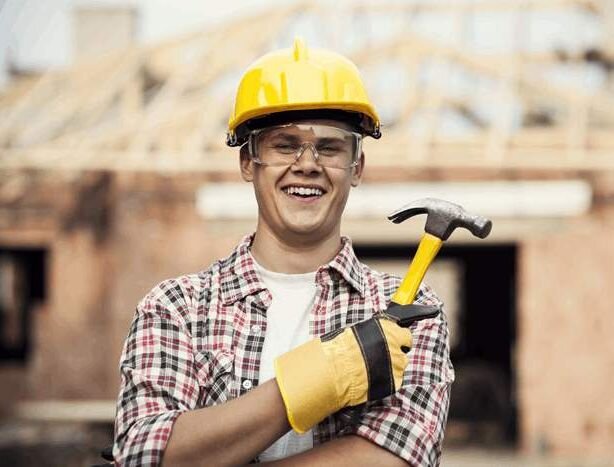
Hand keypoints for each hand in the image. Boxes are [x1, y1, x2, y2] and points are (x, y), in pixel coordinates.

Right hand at [274, 315, 411, 432]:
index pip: (406, 335)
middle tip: (380, 356)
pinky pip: (395, 380)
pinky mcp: (394, 382)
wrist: (336, 369)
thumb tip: (378, 334)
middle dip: (395, 353)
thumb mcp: (358, 331)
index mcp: (389, 331)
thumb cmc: (342, 349)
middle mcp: (396, 347)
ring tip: (374, 368)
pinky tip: (374, 377)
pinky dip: (387, 379)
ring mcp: (397, 366)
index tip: (395, 341)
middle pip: (404, 351)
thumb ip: (376, 333)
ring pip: (400, 366)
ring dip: (391, 366)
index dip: (400, 339)